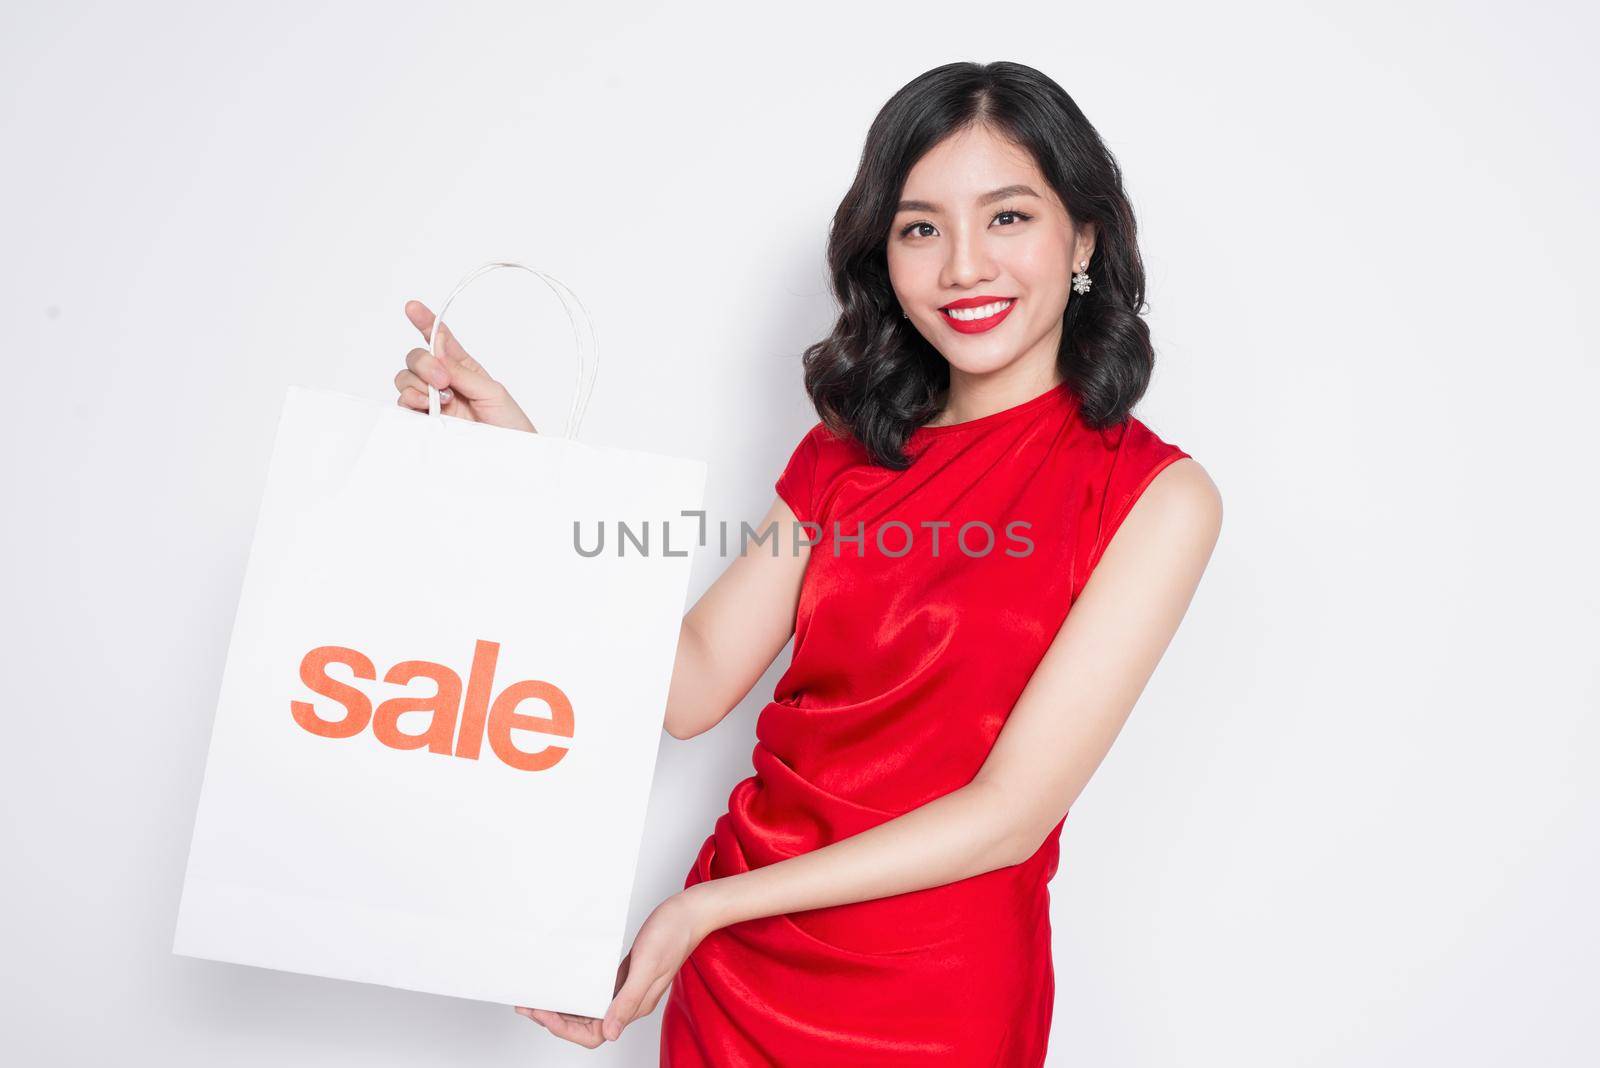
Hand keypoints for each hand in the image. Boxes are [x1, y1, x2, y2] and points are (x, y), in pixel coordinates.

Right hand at [394, 300, 537, 432]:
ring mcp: (432, 401)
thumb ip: (463, 373)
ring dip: (418, 384)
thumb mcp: (492, 393)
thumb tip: (437, 355)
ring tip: (443, 400)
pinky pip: (402, 403)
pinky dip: (411, 400)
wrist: (508, 456)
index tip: (413, 307)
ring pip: (405, 379)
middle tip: (443, 381)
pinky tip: (430, 408)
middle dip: (424, 363)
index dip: (426, 322)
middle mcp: (444, 382)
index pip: (440, 340)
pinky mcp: (423, 421)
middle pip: (415, 358)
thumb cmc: (509, 425)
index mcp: (463, 368)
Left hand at [511, 887, 718, 1045]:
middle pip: (587, 1025)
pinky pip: (595, 992)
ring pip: (588, 1009)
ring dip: (562, 1006)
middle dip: (555, 1019)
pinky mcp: (624, 976)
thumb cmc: (673, 936)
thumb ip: (628, 1000)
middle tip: (527, 1006)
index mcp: (635, 1006)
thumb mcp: (648, 967)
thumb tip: (611, 1033)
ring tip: (537, 997)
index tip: (543, 1013)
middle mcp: (628, 1003)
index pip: (595, 1034)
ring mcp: (626, 989)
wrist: (689, 914)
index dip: (565, 1028)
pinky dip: (576, 990)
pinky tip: (563, 982)